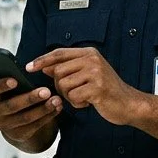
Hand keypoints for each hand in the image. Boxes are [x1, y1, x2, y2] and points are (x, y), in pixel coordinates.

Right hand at [0, 78, 60, 145]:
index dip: (1, 85)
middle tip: (46, 91)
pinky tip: (57, 108)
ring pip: (25, 117)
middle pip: (12, 105)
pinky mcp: (17, 135)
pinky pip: (34, 126)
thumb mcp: (14, 88)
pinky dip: (47, 116)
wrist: (18, 121)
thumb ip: (19, 81)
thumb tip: (34, 71)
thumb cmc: (17, 95)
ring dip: (43, 108)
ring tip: (57, 100)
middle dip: (30, 98)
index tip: (15, 80)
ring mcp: (4, 126)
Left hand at [28, 47, 143, 126]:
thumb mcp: (87, 75)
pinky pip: (73, 96)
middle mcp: (92, 59)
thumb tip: (44, 66)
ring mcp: (95, 72)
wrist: (129, 104)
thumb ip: (67, 69)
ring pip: (63, 85)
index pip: (58, 53)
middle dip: (61, 86)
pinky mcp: (97, 87)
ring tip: (84, 96)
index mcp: (88, 53)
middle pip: (57, 71)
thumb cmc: (106, 91)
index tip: (28, 67)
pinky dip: (77, 103)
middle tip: (75, 92)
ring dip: (69, 96)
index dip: (42, 60)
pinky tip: (90, 102)